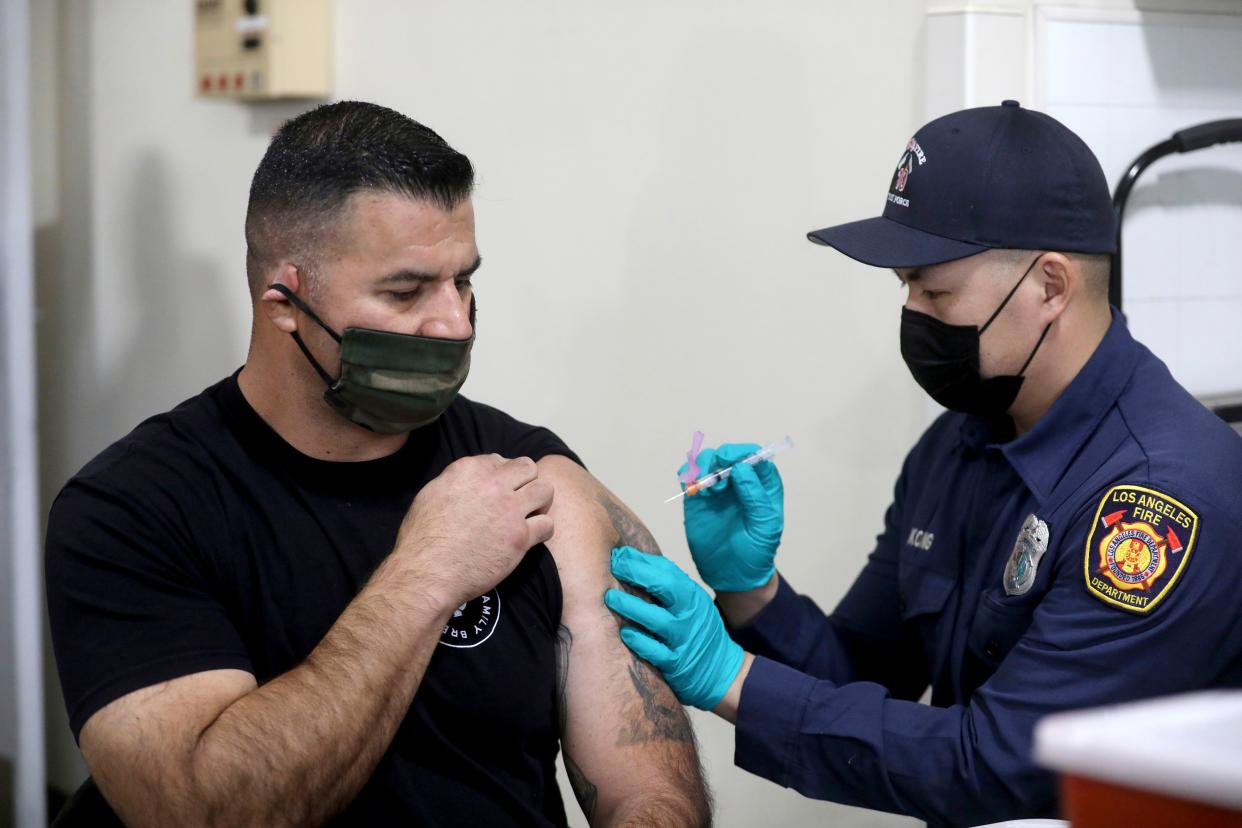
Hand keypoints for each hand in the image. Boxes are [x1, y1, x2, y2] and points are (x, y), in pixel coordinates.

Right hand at [396, 455, 553, 609]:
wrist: (427, 573)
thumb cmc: (422, 539)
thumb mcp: (431, 494)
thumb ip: (455, 481)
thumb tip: (470, 482)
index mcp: (468, 470)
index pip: (500, 460)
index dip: (503, 476)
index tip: (499, 491)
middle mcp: (492, 484)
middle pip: (528, 467)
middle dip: (526, 482)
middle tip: (519, 500)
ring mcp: (509, 509)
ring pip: (545, 490)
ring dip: (540, 502)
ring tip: (530, 515)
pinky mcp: (520, 536)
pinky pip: (548, 524)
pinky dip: (542, 531)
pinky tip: (531, 538)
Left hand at [604, 546, 743, 710]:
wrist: (722, 671)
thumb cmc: (697, 631)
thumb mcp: (690, 604)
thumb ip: (667, 587)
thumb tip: (632, 562)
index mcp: (692, 596)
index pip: (667, 571)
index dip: (641, 560)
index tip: (619, 554)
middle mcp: (689, 615)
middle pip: (665, 588)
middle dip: (637, 574)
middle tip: (613, 567)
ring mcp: (684, 640)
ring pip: (658, 621)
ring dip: (632, 607)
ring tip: (610, 598)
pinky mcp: (677, 665)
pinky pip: (657, 653)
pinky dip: (641, 642)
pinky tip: (625, 633)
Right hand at [681, 443, 782, 591]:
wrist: (733, 576)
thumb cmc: (756, 552)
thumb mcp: (764, 526)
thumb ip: (755, 497)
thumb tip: (741, 468)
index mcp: (762, 485)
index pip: (755, 456)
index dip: (744, 453)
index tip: (733, 462)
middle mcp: (739, 482)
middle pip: (728, 454)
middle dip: (720, 458)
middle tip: (716, 475)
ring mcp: (717, 489)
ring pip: (707, 460)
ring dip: (703, 466)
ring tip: (706, 488)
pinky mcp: (697, 499)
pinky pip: (689, 477)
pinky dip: (687, 475)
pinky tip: (692, 488)